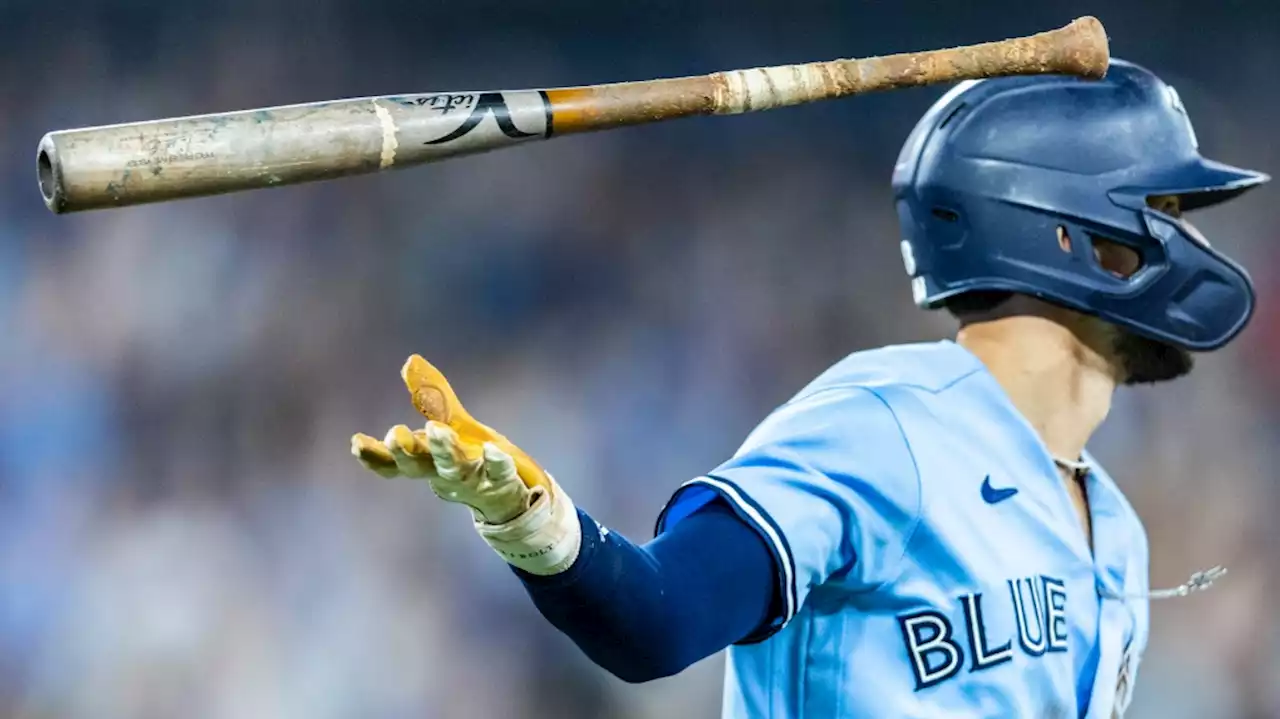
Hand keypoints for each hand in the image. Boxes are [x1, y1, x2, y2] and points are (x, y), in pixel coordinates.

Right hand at [350, 355, 580, 573]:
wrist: (504, 497)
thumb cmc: (466, 459)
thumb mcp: (447, 426)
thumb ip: (429, 396)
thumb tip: (410, 360)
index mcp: (424, 461)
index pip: (391, 462)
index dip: (372, 455)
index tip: (357, 442)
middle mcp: (441, 472)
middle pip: (417, 465)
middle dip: (404, 450)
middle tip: (393, 434)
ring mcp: (470, 478)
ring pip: (453, 467)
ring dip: (443, 450)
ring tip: (436, 429)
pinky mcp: (499, 479)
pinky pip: (497, 471)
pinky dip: (494, 462)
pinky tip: (493, 449)